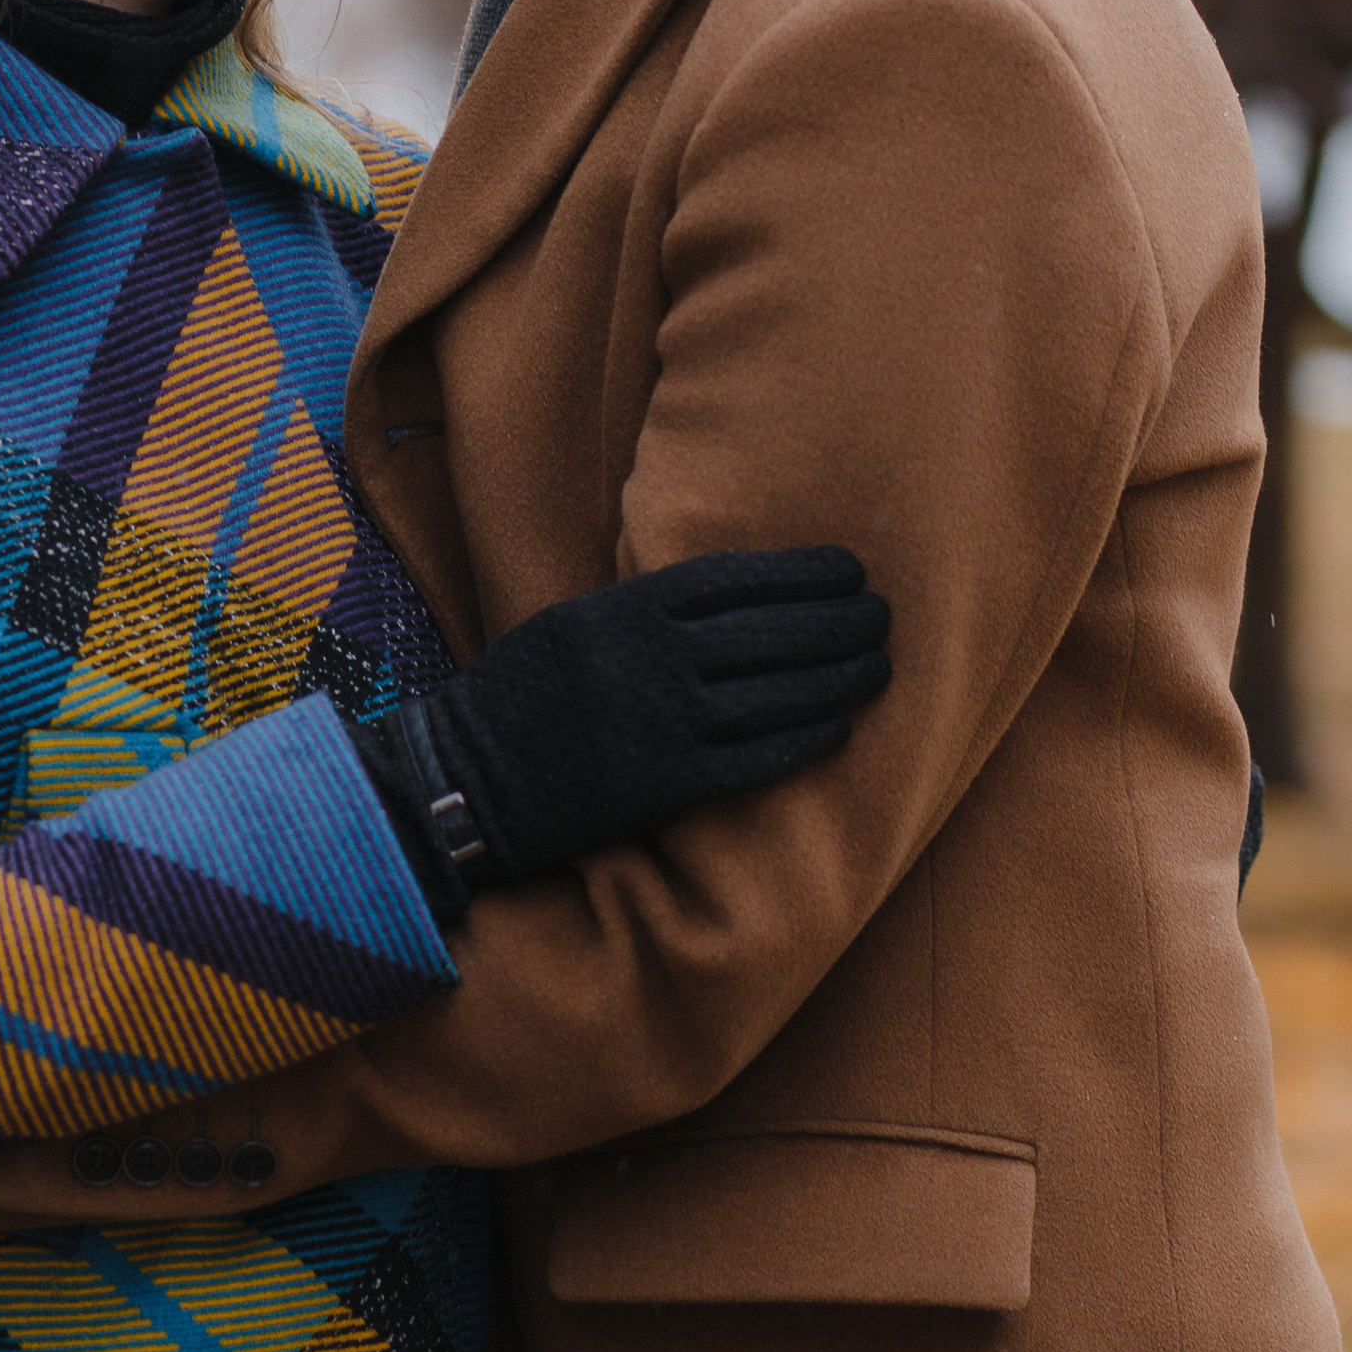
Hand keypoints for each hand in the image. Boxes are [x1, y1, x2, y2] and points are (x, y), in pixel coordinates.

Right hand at [348, 546, 891, 909]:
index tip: (850, 568)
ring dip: (837, 679)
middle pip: (770, 631)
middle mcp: (651, 658)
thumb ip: (644, 608)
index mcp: (626, 608)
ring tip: (877, 667)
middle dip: (838, 621)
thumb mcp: (572, 623)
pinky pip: (755, 757)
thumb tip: (728, 597)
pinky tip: (838, 728)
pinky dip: (804, 741)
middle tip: (882, 617)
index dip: (803, 572)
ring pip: (776, 693)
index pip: (738, 577)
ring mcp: (662, 722)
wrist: (468, 778)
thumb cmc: (522, 694)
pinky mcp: (667, 782)